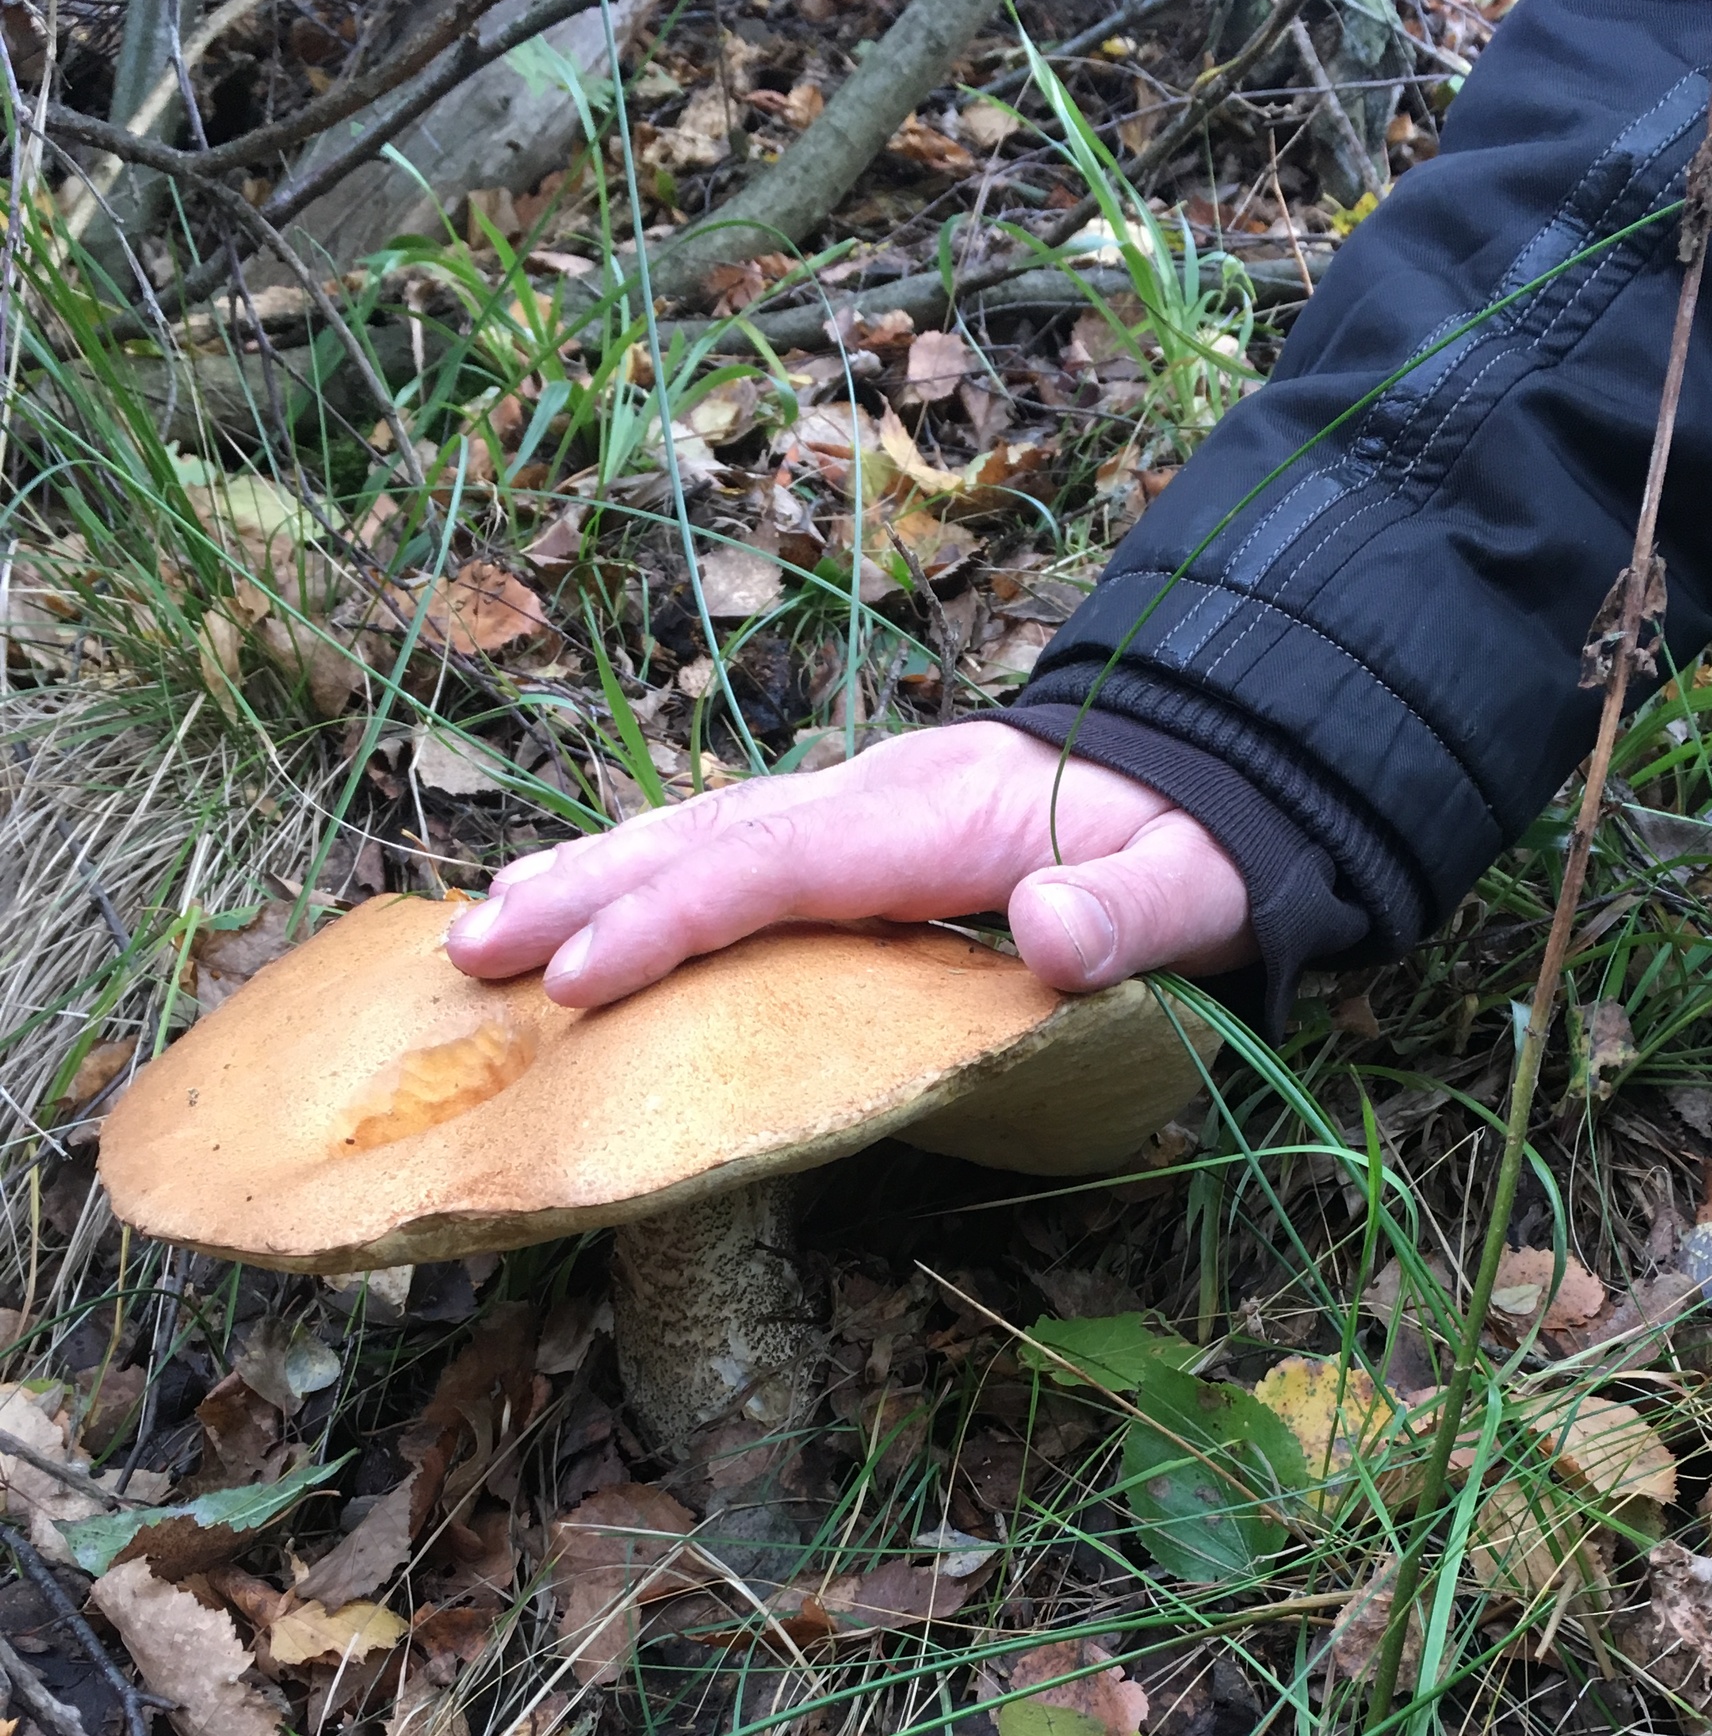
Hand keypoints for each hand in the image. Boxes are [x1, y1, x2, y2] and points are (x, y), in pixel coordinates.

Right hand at [444, 722, 1253, 1004]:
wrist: (1218, 755)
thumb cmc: (1198, 840)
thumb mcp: (1202, 884)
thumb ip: (1136, 913)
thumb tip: (1054, 936)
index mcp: (934, 817)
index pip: (776, 865)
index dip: (673, 921)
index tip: (582, 981)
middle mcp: (873, 797)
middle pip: (704, 839)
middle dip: (581, 894)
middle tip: (468, 956)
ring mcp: (857, 806)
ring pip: (698, 835)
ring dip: (588, 879)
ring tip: (479, 935)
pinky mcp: (856, 831)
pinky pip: (726, 852)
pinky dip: (639, 877)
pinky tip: (582, 914)